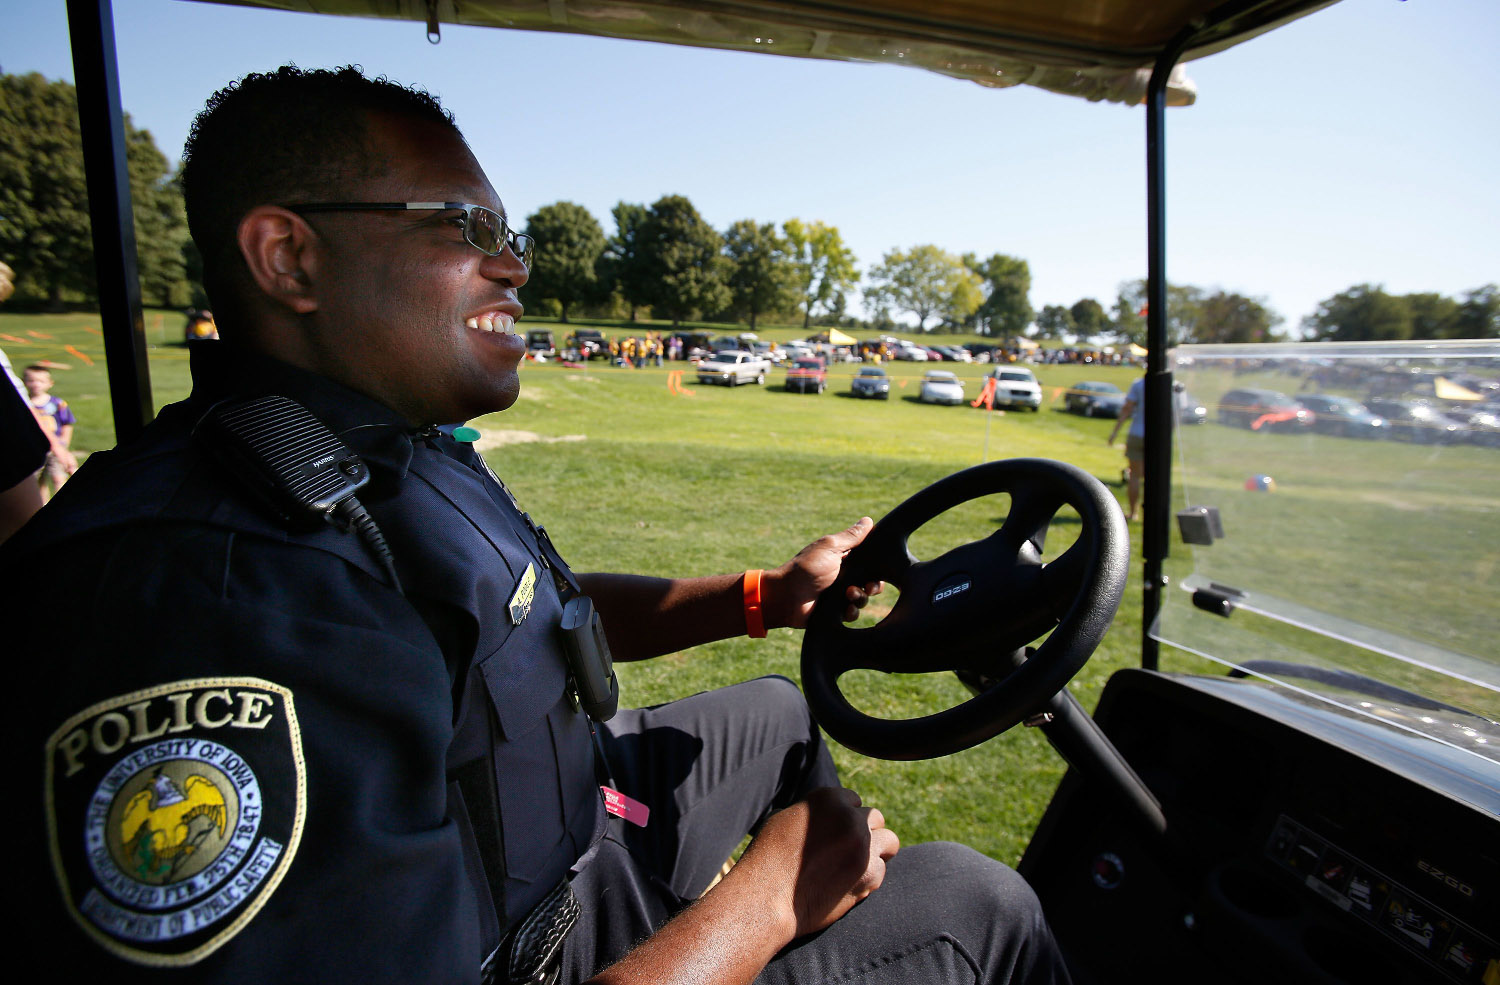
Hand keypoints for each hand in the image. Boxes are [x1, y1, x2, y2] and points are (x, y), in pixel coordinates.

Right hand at [731, 787, 898, 939]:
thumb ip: (812, 813)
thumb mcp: (785, 819)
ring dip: (877, 851)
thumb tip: (823, 816)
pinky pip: (882, 870)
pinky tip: (850, 883)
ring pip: (889, 841)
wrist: (767, 897)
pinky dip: (870, 877)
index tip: (836, 832)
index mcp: (828, 798)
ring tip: (859, 864)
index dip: (845, 817)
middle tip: (849, 849)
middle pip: (875, 818)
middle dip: (865, 831)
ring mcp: (863, 846)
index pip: (853, 800)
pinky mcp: (869, 874)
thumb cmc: (768, 858)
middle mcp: (850, 818)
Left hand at [765, 517, 883, 627]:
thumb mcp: (830, 547)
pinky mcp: (835, 612)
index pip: (869, 561)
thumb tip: (868, 520)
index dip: (877, 566)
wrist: (787, 597)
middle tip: (867, 586)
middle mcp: (843, 576)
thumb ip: (850, 536)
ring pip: (863, 598)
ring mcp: (839, 595)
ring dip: (860, 598)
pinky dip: (851, 611)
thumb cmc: (806, 568)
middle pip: (870, 581)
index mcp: (843, 559)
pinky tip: (845, 608)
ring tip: (848, 594)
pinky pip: (853, 614)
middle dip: (873, 585)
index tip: (879, 569)